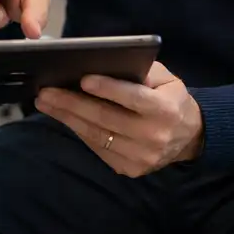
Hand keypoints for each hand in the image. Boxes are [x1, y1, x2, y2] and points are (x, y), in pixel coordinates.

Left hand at [34, 61, 202, 177]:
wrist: (189, 136)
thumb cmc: (170, 99)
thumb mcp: (166, 79)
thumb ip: (141, 70)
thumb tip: (106, 64)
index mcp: (166, 111)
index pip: (133, 98)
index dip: (107, 88)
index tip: (82, 79)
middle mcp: (154, 137)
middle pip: (106, 118)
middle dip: (72, 103)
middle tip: (46, 91)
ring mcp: (141, 157)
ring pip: (96, 135)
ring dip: (67, 118)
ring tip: (45, 102)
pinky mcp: (129, 169)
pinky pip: (97, 148)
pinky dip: (78, 130)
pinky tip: (63, 117)